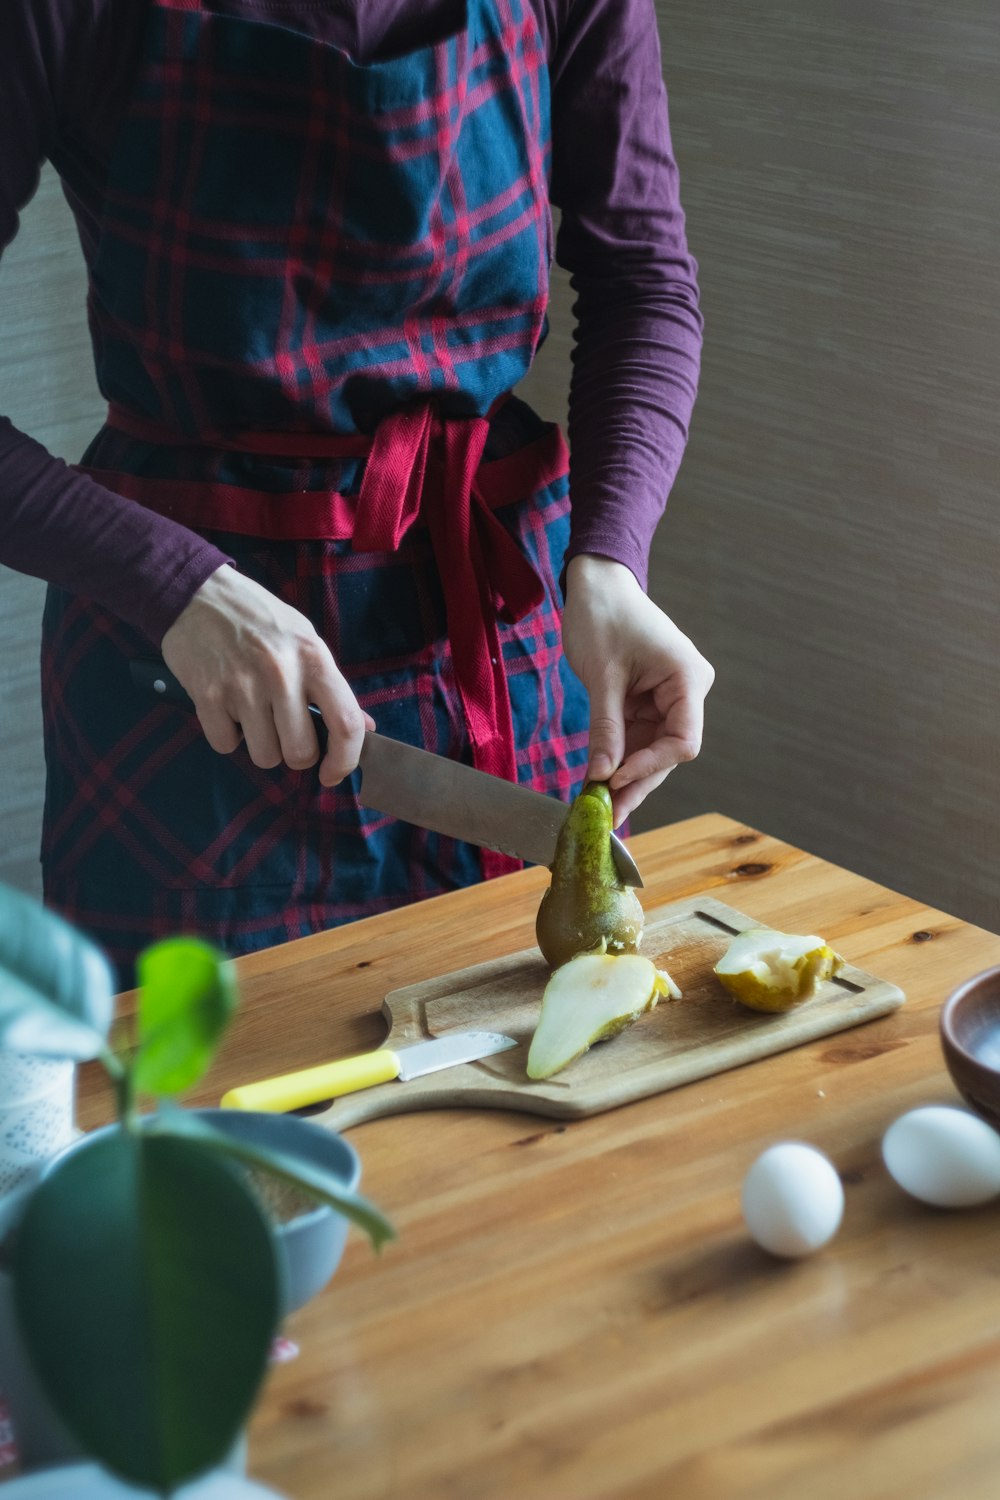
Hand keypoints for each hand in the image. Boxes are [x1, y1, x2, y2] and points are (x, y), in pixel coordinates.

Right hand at [161, 565, 373, 785]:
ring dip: (260, 745)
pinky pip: (225, 745)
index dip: (345, 760)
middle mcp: (281, 673)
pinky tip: (227, 708)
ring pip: (264, 756)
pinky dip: (227, 735)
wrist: (199, 594)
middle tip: (284, 731)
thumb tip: (366, 728)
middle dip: (295, 754)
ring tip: (253, 714)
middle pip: (301, 752)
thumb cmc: (260, 619)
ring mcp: (242, 685)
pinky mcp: (207, 695)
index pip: (346, 724)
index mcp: (313, 658)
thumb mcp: (305, 639)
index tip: (333, 773)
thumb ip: (331, 687)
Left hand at [562, 554, 714, 823]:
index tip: (615, 780)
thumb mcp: (602, 676)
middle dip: (635, 781)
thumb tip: (603, 776)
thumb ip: (605, 728)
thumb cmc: (604, 616)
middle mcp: (686, 692)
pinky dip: (617, 759)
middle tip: (606, 815)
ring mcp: (668, 699)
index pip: (684, 740)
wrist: (597, 585)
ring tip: (598, 806)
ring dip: (624, 776)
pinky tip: (598, 782)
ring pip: (651, 751)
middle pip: (667, 752)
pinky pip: (637, 739)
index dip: (650, 765)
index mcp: (688, 679)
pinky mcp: (648, 702)